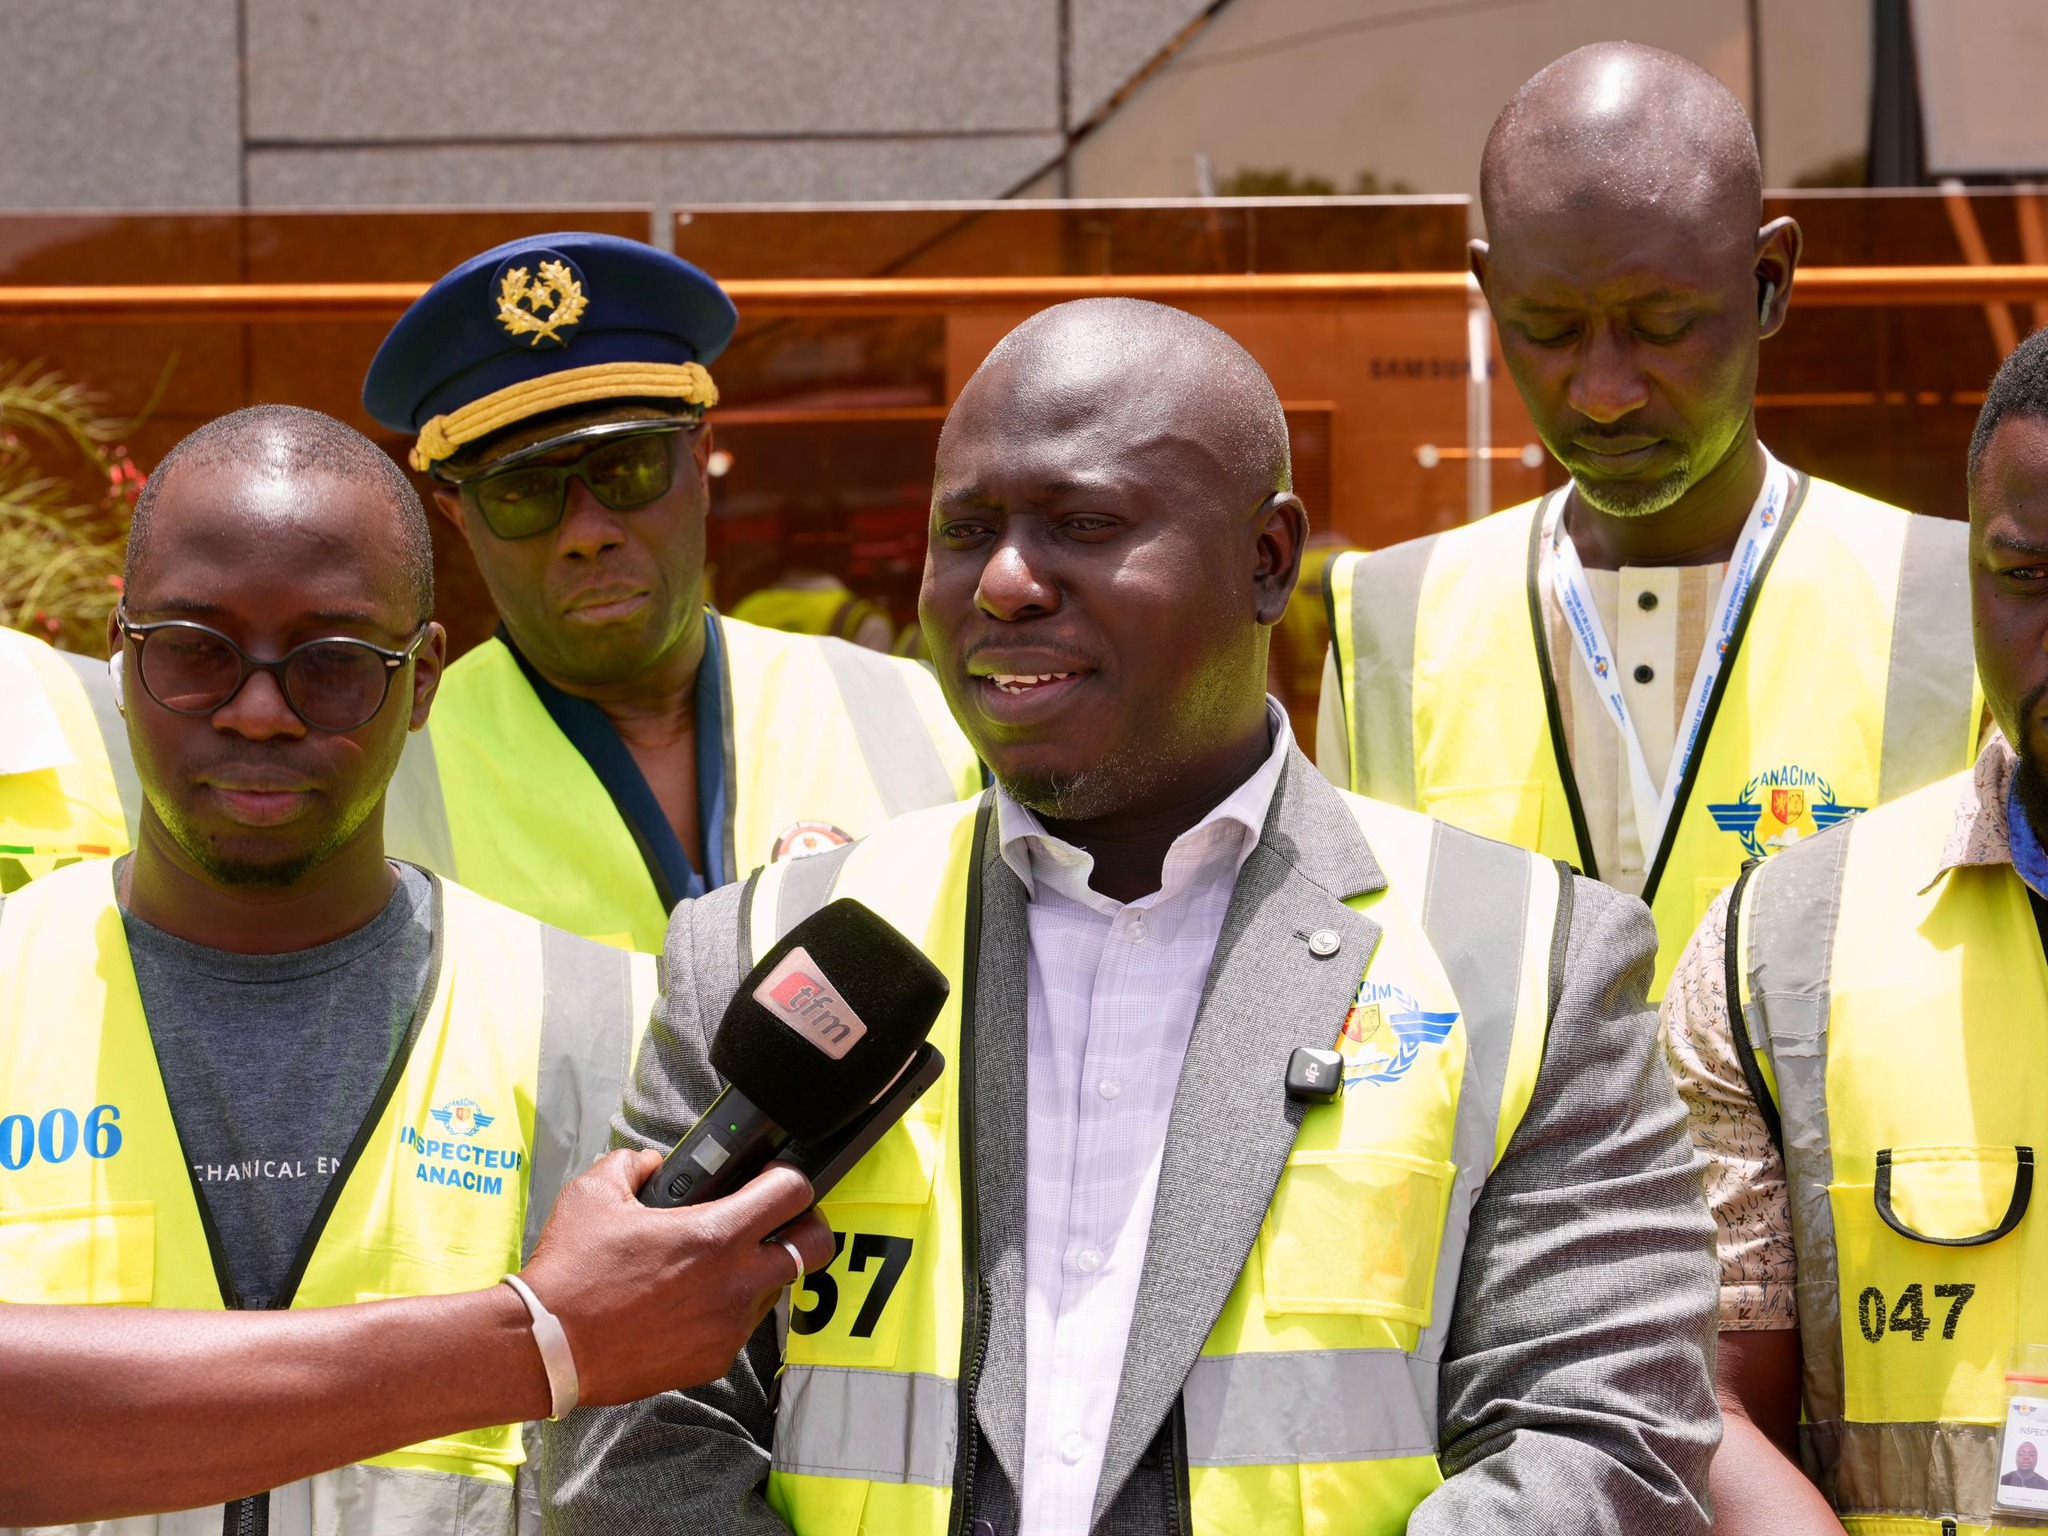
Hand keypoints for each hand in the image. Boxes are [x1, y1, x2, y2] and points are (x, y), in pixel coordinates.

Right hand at [517, 1150, 833, 1404]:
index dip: (789, 1178)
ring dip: (760, 1271)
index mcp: (716, 1235)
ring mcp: (729, 1327)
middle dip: (805, 1227)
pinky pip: (741, 1327)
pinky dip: (728, 1310)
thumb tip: (649, 1163)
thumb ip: (631, 1164)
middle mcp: (735, 1284)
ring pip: (777, 1288)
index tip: (773, 1178)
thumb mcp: (595, 1193)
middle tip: (776, 1221)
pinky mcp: (714, 1360)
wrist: (545, 1347)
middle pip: (815, 1247)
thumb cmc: (571, 1270)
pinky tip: (691, 1303)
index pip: (794, 1193)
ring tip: (717, 1265)